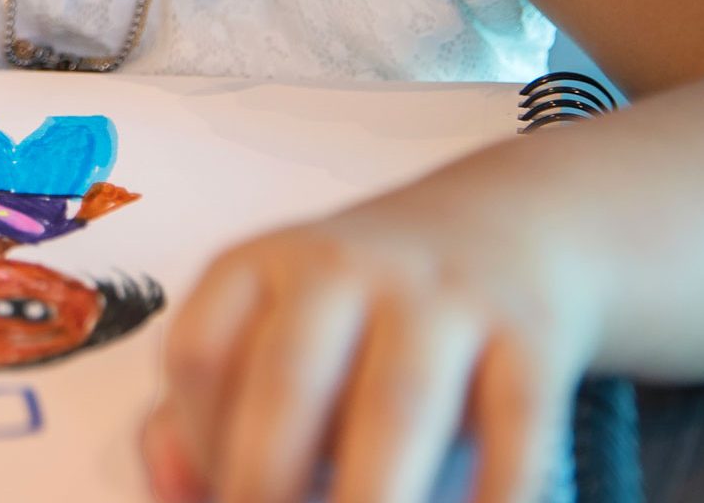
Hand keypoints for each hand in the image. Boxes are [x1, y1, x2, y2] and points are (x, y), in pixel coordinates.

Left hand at [142, 179, 605, 502]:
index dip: (199, 441)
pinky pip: (513, 427)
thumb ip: (201, 410)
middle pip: (286, 379)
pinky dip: (495, 495)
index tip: (222, 493)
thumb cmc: (360, 313)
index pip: (200, 354)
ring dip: (371, 497)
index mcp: (259, 267)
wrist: (505, 228)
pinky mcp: (528, 334)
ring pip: (396, 405)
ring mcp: (439, 297)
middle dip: (269, 481)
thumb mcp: (268, 327)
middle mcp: (342, 270)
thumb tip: (175, 495)